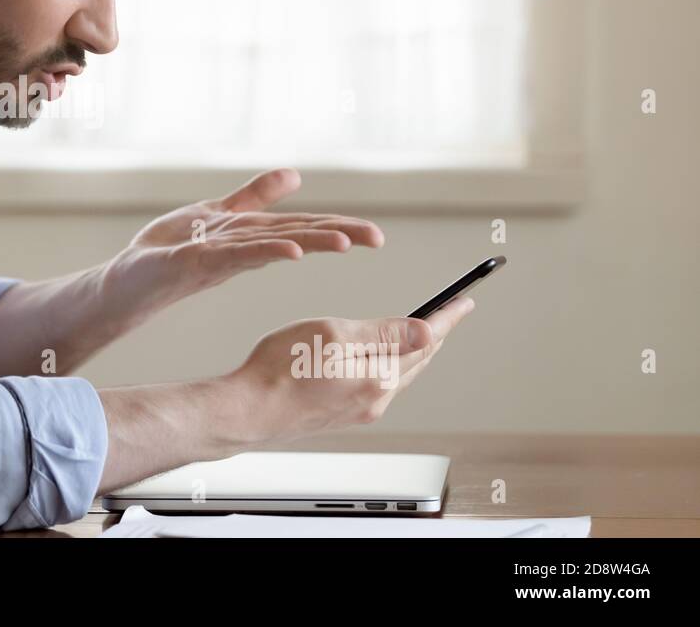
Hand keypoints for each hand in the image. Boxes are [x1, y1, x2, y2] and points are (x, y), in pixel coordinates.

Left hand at [102, 168, 384, 318]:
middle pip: (292, 237)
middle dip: (335, 235)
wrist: (124, 282)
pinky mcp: (190, 262)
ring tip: (342, 242)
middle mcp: (239, 249)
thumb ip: (256, 197)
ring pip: (268, 246)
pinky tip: (288, 252)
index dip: (337, 228)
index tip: (376, 234)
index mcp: (248, 237)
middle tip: (378, 238)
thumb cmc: (169, 251)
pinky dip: (260, 252)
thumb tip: (295, 175)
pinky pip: (231, 255)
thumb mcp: (217, 214)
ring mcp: (216, 257)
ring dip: (305, 242)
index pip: (299, 229)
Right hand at [221, 295, 475, 446]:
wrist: (247, 411)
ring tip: (426, 333)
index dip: (447, 318)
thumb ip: (383, 333)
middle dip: (436, 334)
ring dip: (416, 352)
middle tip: (452, 313)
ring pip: (399, 375)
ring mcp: (359, 409)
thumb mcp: (333, 335)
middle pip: (417, 360)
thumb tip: (427, 330)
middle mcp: (375, 398)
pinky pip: (380, 385)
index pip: (424, 341)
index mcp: (378, 377)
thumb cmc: (280, 370)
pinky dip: (393, 366)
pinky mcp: (342, 413)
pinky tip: (383, 360)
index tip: (466, 302)